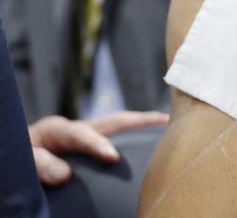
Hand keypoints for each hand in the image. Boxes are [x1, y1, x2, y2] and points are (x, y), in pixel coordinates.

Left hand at [29, 111, 168, 185]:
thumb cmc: (15, 160)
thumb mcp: (20, 161)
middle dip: (138, 120)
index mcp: (56, 130)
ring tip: (166, 127)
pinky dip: (130, 143)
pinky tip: (146, 150)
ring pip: (115, 130)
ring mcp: (81, 140)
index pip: (82, 134)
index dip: (98, 144)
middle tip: (164, 120)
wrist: (12, 160)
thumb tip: (66, 174)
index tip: (112, 157)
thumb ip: (40, 163)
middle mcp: (73, 131)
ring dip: (139, 128)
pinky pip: (111, 144)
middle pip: (111, 121)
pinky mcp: (84, 152)